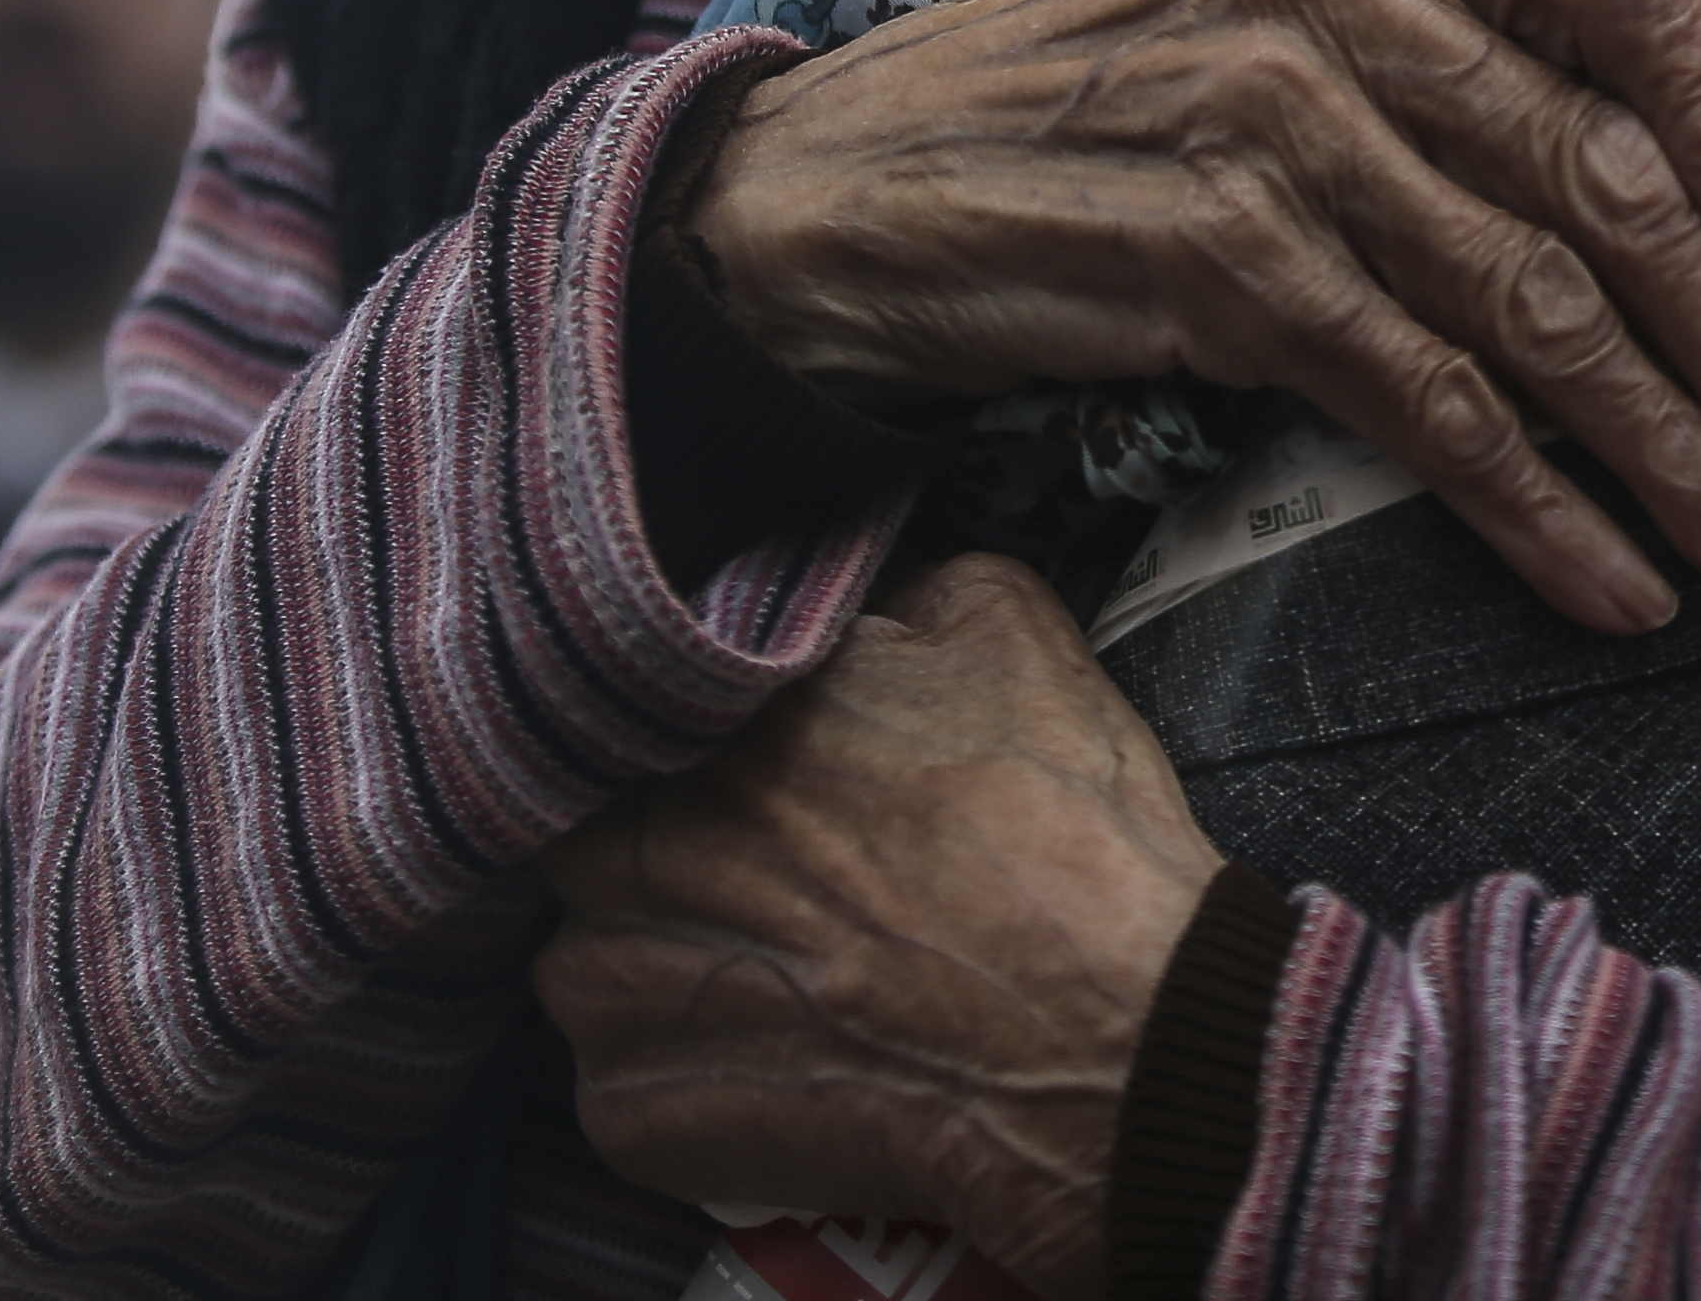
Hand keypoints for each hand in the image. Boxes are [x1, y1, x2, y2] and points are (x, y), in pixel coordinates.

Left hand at [534, 557, 1215, 1300]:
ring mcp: (611, 985)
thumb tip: (862, 607)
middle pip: (597, 834)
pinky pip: (622, 1080)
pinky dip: (687, 1080)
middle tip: (773, 882)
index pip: (643, 706)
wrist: (1109, 1043)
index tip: (760, 773)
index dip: (700, 741)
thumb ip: (899, 590)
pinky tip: (788, 1067)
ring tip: (786, 981)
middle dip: (667, 853)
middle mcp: (627, 838)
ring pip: (591, 959)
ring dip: (660, 964)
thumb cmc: (1065, 840)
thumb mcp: (1013, 632)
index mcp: (705, 715)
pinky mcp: (628, 1111)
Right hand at [685, 0, 1700, 634]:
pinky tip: (1609, 584)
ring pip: (1538, 311)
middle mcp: (1340, 7)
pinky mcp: (1222, 267)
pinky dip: (1536, 510)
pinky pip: (1430, 407)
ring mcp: (1280, 131)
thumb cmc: (1087, 117)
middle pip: (1606, 184)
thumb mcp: (1264, 26)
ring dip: (1670, 453)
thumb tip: (1639, 200)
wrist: (853, 182)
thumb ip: (1434, 66)